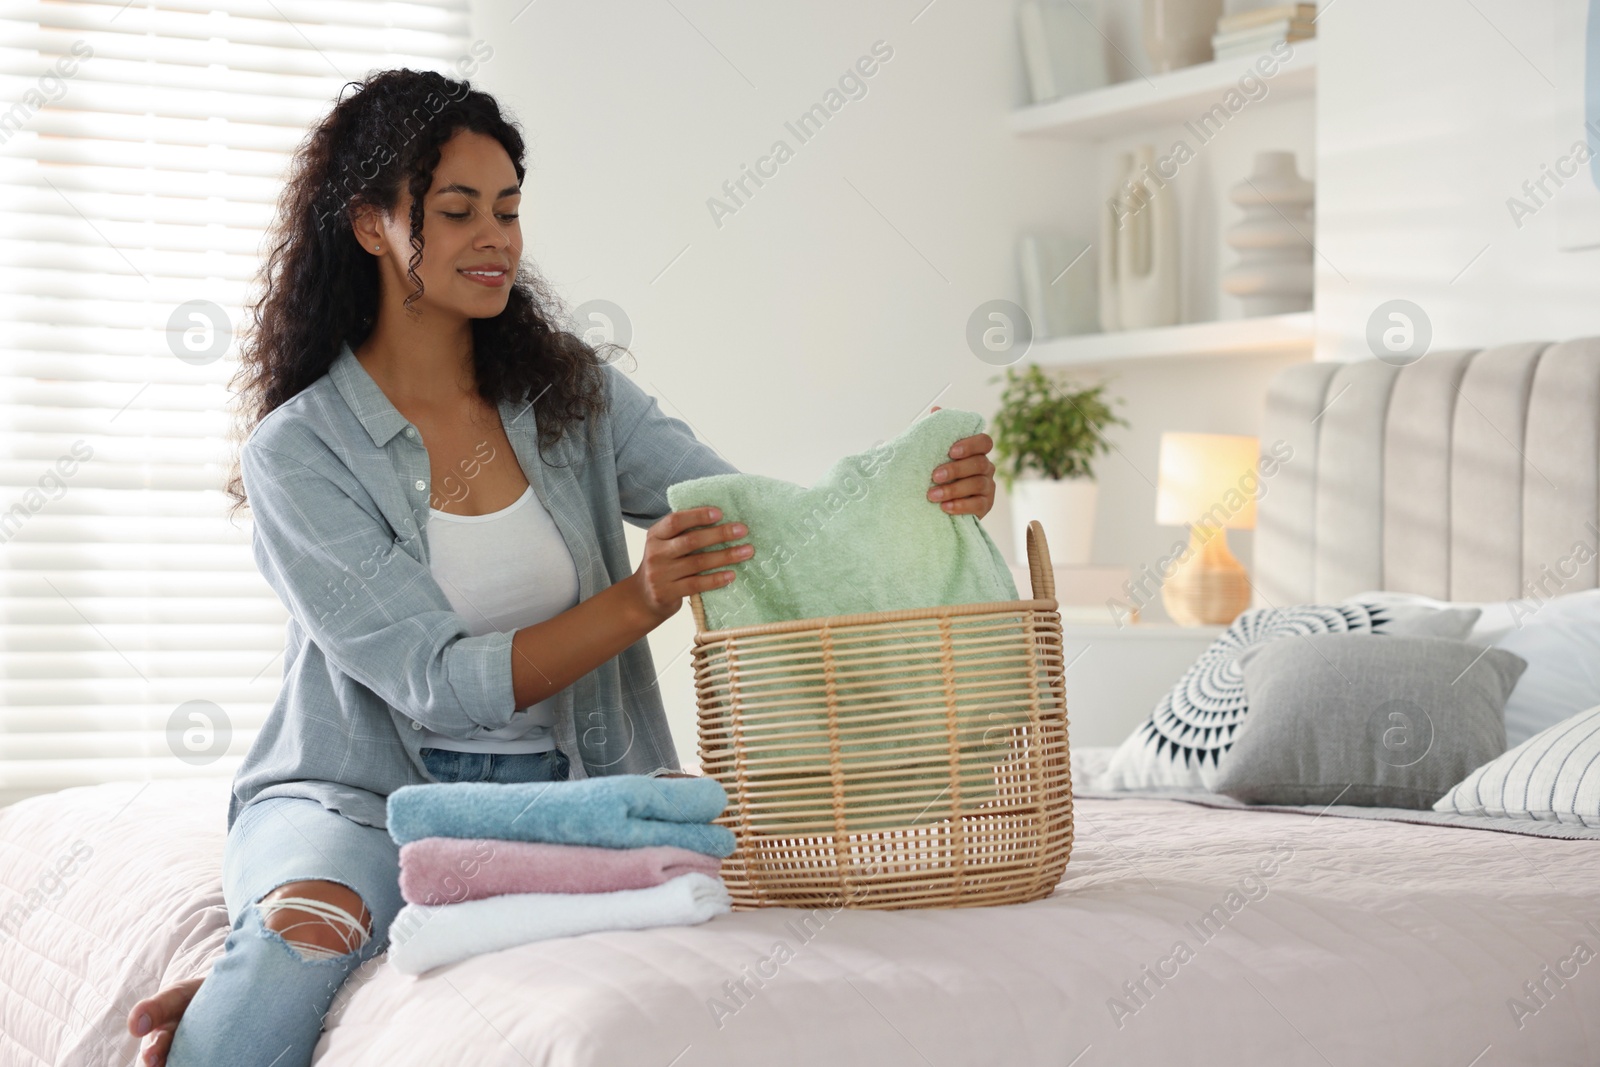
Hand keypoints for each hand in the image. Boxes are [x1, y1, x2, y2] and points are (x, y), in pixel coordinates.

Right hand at [628, 507, 751, 624]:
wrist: (642, 598)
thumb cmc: (663, 565)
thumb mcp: (664, 545)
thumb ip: (683, 533)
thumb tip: (721, 519)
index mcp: (655, 535)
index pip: (676, 520)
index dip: (698, 516)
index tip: (720, 513)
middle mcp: (655, 553)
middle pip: (691, 541)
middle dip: (720, 534)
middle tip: (742, 530)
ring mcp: (659, 574)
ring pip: (698, 563)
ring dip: (725, 556)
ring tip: (747, 551)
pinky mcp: (666, 593)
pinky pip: (696, 584)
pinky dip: (716, 579)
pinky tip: (732, 574)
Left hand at [926, 405, 995, 518]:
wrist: (937, 504)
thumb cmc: (938, 474)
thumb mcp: (934, 454)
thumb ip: (938, 434)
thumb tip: (936, 409)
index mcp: (976, 452)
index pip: (984, 441)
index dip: (971, 445)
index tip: (951, 451)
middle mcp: (986, 467)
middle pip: (979, 463)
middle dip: (956, 469)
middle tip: (934, 476)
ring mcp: (988, 487)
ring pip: (977, 484)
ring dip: (953, 490)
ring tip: (932, 496)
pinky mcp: (985, 505)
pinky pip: (978, 505)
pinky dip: (960, 505)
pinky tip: (945, 507)